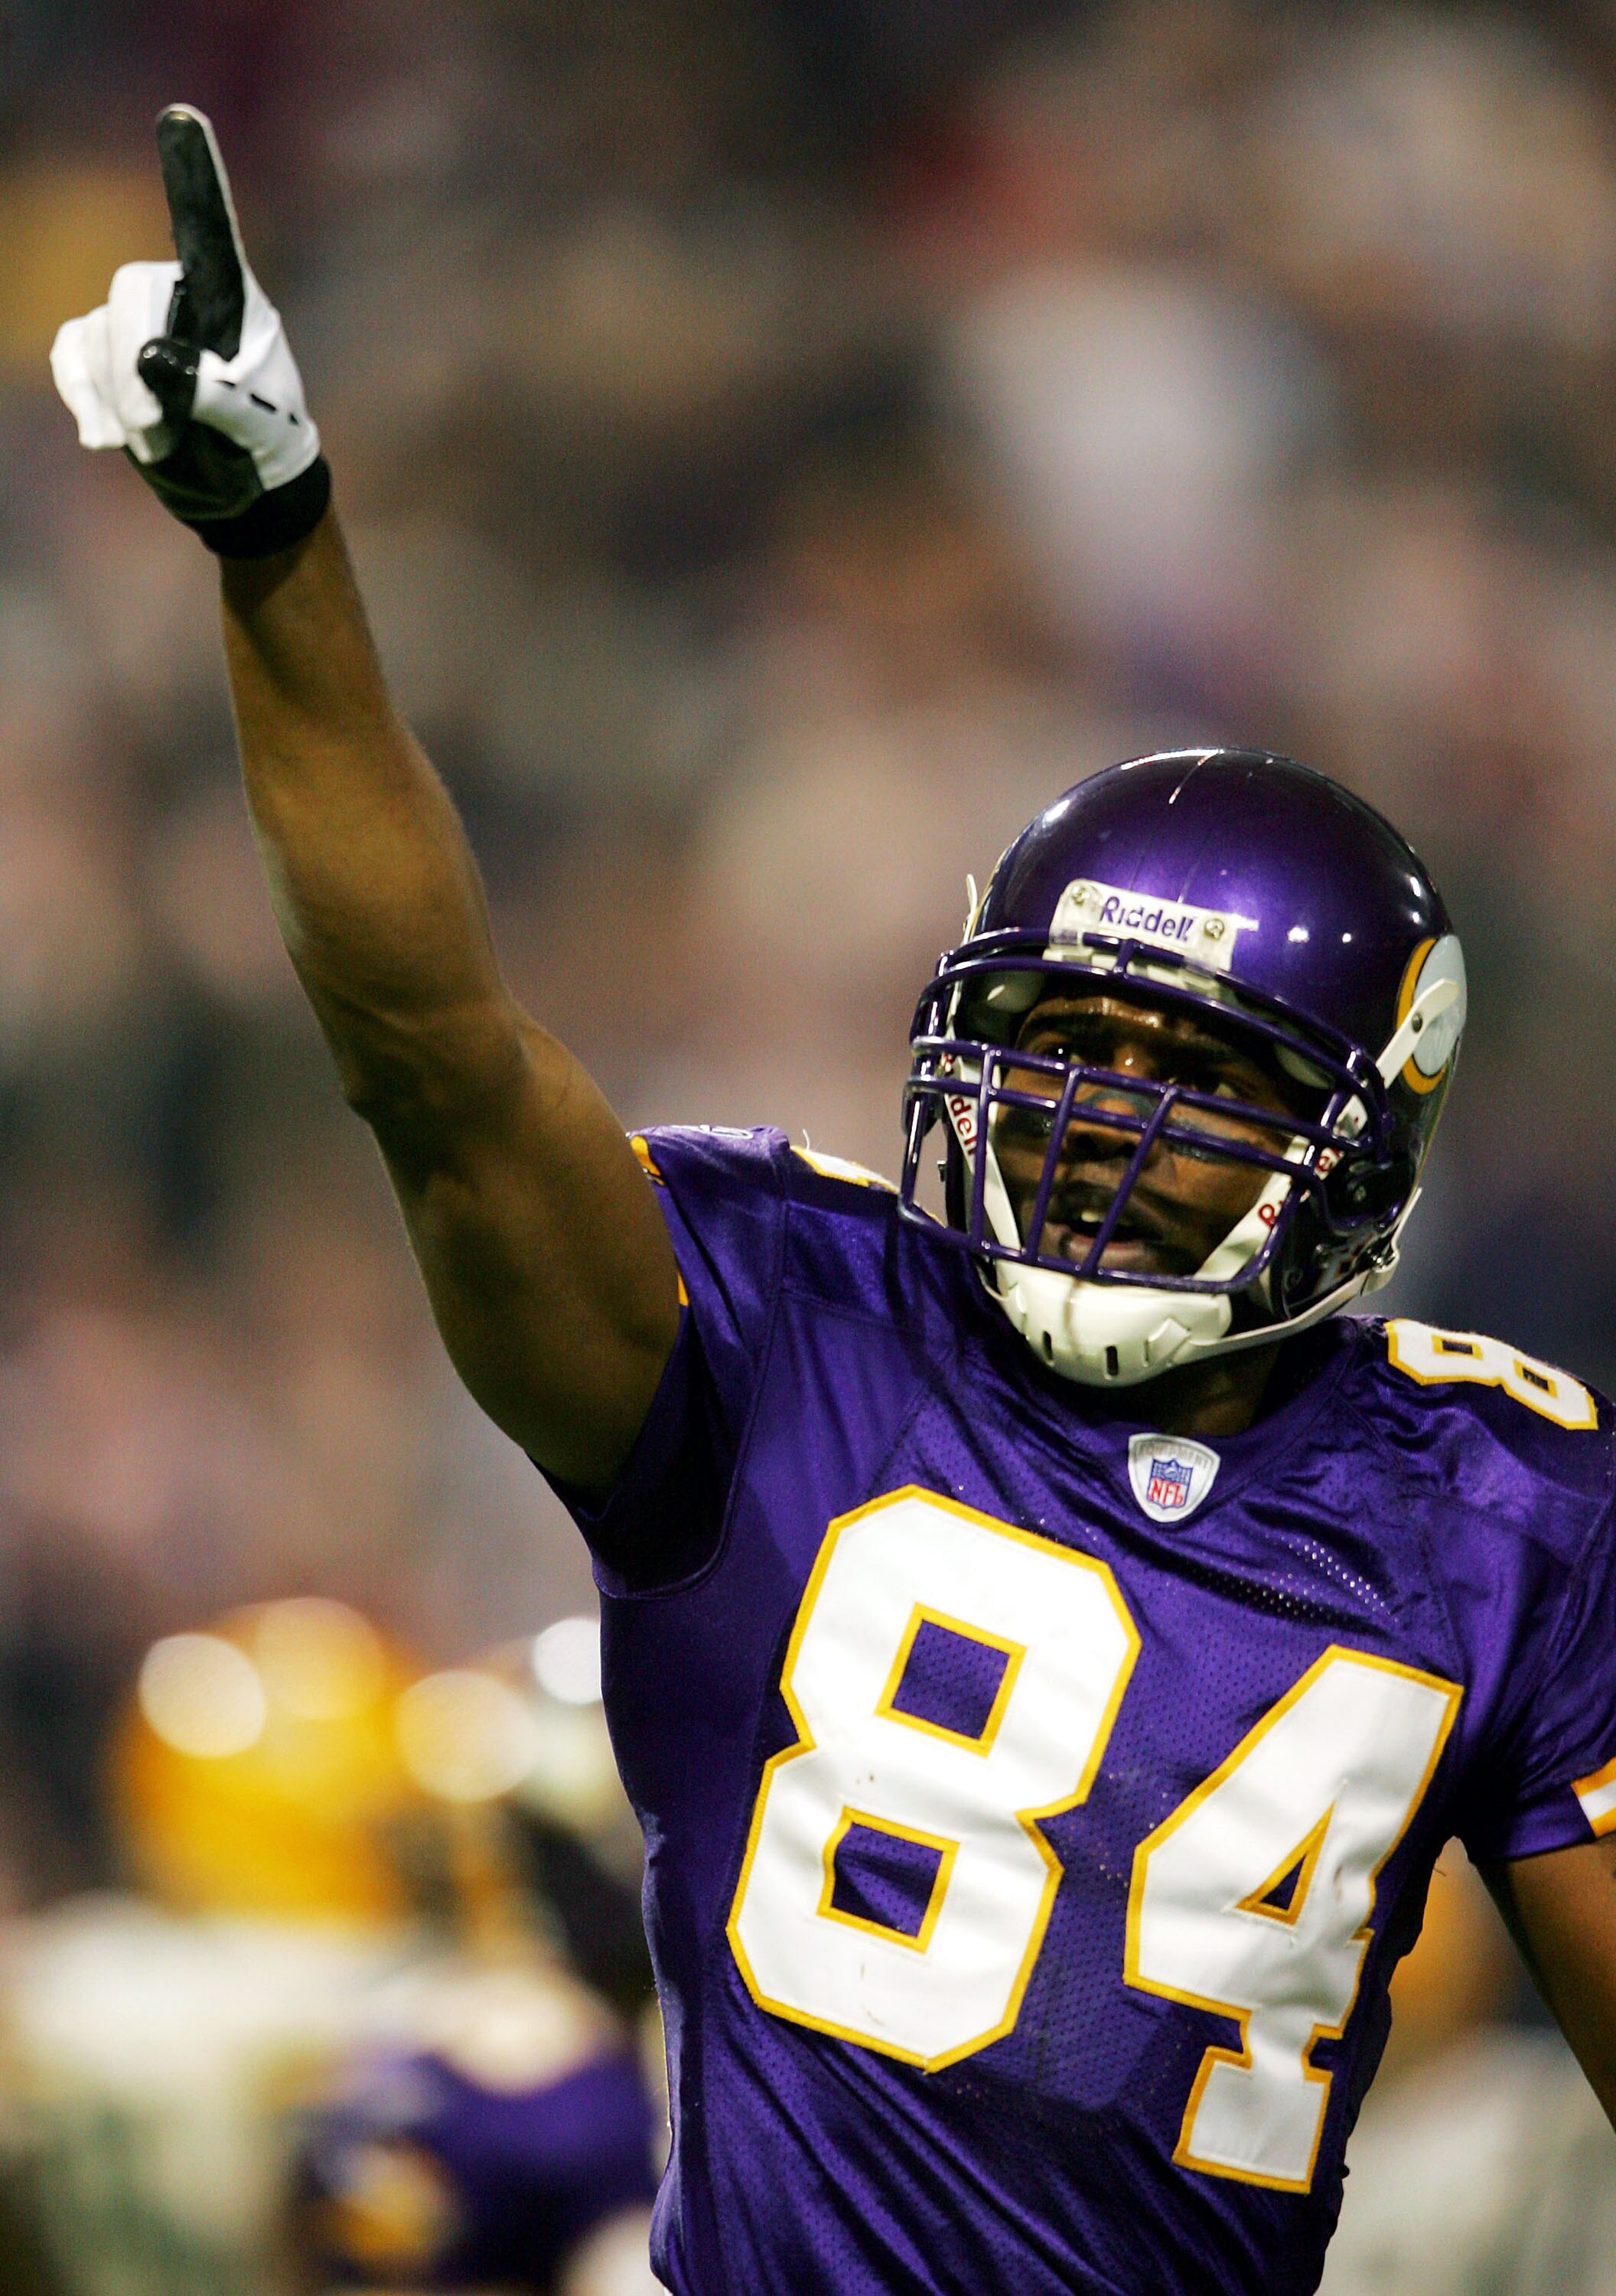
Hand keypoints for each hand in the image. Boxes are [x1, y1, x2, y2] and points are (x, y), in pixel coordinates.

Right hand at [50, 106, 329, 556]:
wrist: (243, 485)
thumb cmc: (262, 444)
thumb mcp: (253, 427)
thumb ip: (214, 394)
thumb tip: (153, 359)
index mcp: (232, 298)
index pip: (210, 226)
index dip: (194, 172)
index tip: (182, 116)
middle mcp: (181, 296)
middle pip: (130, 291)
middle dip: (131, 362)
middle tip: (154, 425)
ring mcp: (140, 325)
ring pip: (95, 333)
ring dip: (113, 395)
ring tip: (156, 442)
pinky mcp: (109, 355)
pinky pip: (72, 353)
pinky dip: (83, 395)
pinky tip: (106, 438)